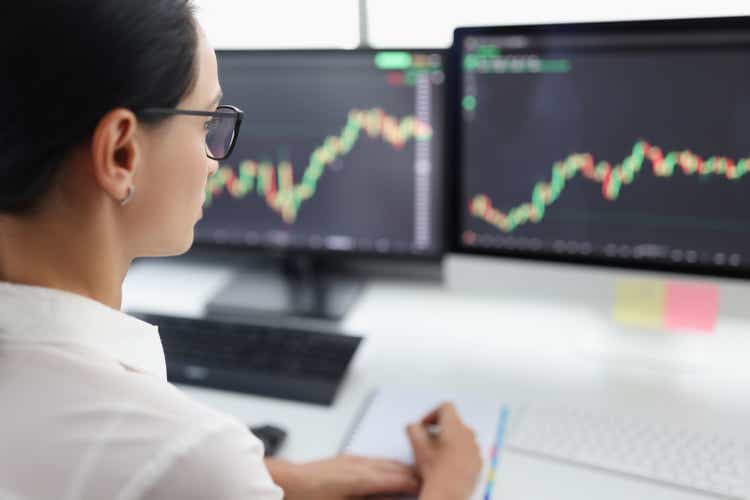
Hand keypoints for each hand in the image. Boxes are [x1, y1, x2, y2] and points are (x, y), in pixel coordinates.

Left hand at [265, 454, 419, 499]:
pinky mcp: (345, 460)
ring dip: (401, 468)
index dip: (416, 484)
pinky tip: (387, 470)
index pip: (398, 479)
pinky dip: (387, 466)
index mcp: (363, 478)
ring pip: (385, 462)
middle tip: (429, 481)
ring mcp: (352, 460)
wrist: (287, 482)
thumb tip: (388, 499)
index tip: (429, 488)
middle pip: (395, 468)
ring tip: (414, 476)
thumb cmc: (309, 498)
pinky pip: (374, 461)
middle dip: (413, 475)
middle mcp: (360, 465)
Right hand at [407, 403, 481, 499]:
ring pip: (461, 437)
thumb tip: (414, 426)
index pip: (446, 408)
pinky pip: (468, 451)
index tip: (424, 426)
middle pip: (454, 423)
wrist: (448, 493)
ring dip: (449, 441)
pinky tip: (447, 465)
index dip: (432, 414)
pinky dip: (458, 453)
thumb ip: (413, 429)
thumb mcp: (417, 446)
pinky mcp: (478, 462)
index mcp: (454, 426)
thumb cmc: (433, 469)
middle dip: (440, 429)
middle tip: (428, 441)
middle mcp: (468, 434)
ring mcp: (475, 449)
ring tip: (437, 455)